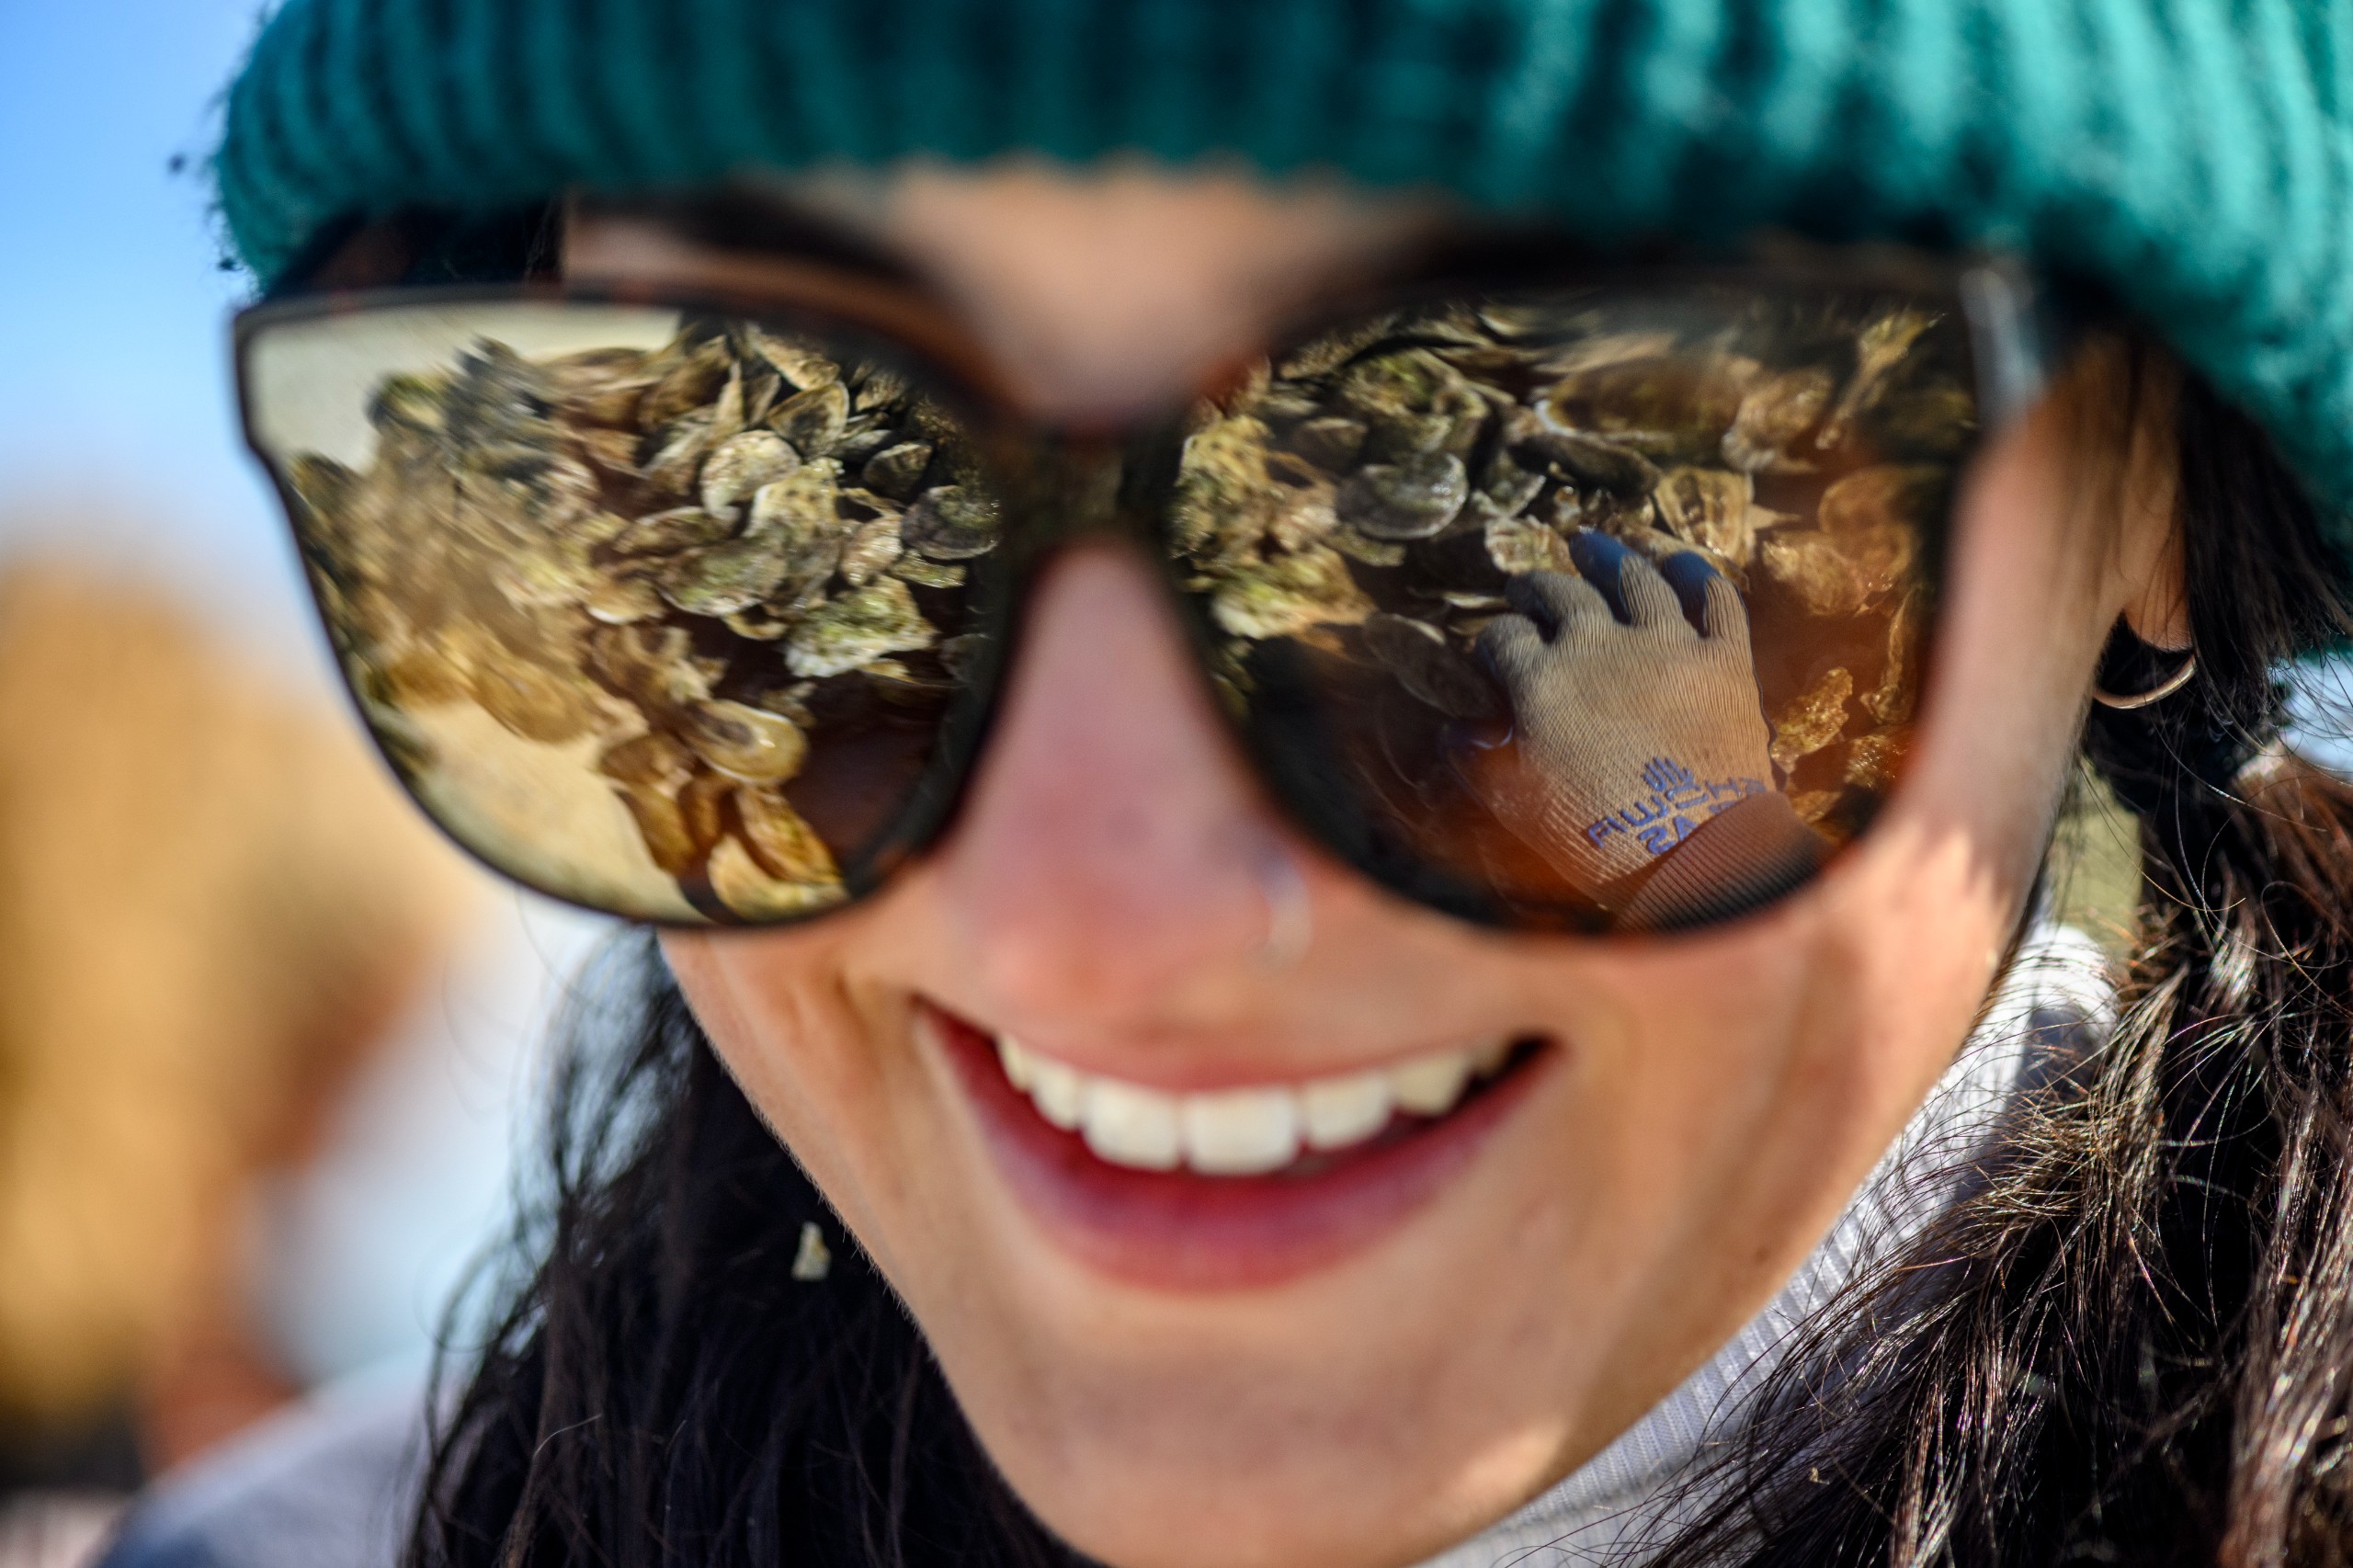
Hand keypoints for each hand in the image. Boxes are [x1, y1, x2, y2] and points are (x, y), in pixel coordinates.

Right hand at [1468, 533, 1775, 887]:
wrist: (1692, 854)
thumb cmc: (1593, 838)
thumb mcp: (1516, 804)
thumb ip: (1478, 759)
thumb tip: (1453, 731)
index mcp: (1542, 680)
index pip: (1504, 638)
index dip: (1492, 644)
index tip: (1492, 655)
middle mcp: (1599, 646)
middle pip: (1560, 594)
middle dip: (1536, 588)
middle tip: (1525, 588)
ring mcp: (1668, 645)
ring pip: (1634, 578)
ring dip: (1607, 557)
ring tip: (1590, 545)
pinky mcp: (1724, 659)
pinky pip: (1714, 598)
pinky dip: (1695, 573)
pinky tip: (1679, 561)